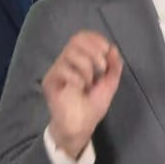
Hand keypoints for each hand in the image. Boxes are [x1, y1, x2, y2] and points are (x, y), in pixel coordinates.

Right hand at [43, 31, 122, 158]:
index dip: (95, 39)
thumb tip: (113, 49)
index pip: (82, 37)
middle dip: (94, 51)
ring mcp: (57, 70)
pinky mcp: (50, 81)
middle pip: (76, 40)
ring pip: (70, 53)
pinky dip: (77, 77)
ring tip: (90, 82)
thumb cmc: (93, 105)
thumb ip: (114, 66)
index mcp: (80, 59)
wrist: (81, 126)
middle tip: (102, 68)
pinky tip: (80, 88)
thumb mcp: (110, 84)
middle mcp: (67, 61)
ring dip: (86, 66)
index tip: (107, 50)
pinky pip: (62, 69)